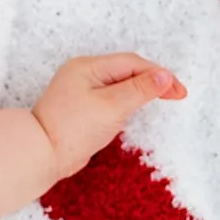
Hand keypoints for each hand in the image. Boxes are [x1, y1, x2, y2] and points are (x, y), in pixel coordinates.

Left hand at [32, 53, 187, 178]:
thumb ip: (141, 89)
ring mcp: (79, 92)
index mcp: (87, 67)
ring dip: (139, 92)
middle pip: (126, 71)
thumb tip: (165, 76)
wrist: (40, 156)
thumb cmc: (72, 129)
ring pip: (118, 86)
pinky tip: (133, 112)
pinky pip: (108, 100)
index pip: (132, 64)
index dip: (159, 75)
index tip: (179, 92)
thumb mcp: (113, 106)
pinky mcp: (80, 110)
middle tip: (175, 96)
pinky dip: (125, 103)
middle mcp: (82, 75)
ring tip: (160, 101)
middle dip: (151, 81)